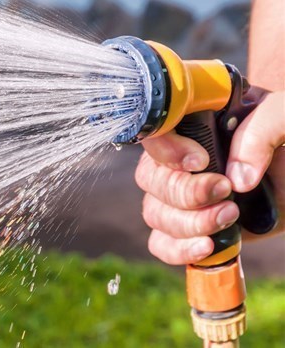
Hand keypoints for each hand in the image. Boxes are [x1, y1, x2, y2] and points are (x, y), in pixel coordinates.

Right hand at [135, 90, 284, 264]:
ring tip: (231, 217)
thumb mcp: (284, 117)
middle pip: (150, 179)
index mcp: (191, 123)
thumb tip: (238, 179)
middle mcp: (176, 159)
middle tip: (226, 192)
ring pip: (154, 213)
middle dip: (185, 193)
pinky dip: (177, 249)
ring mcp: (179, 195)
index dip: (167, 152)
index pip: (155, 134)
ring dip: (188, 223)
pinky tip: (206, 247)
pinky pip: (161, 242)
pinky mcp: (190, 226)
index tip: (201, 162)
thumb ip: (261, 132)